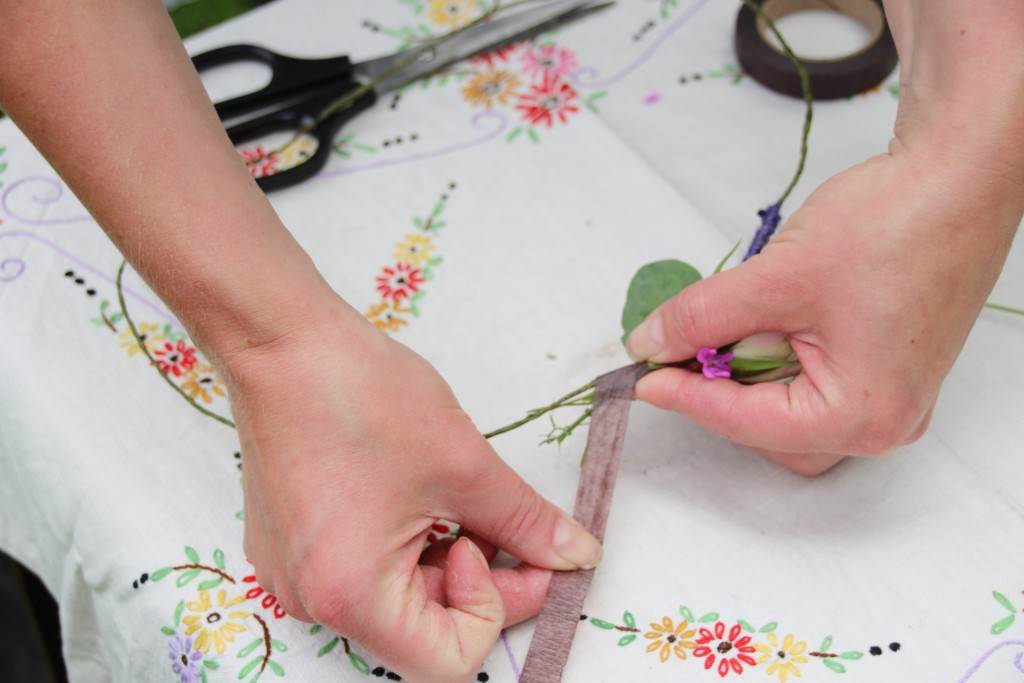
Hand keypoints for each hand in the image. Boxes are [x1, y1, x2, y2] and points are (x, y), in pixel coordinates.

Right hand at [222, 300, 600, 681]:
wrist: (283, 341)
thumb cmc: (362, 396)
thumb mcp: (464, 466)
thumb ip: (527, 524)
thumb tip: (576, 556)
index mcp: (351, 596)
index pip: (447, 662)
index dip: (497, 611)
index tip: (514, 551)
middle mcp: (312, 601)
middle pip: (421, 631)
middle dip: (479, 583)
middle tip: (509, 526)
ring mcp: (294, 574)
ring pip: (396, 599)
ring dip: (444, 560)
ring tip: (459, 497)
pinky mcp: (290, 546)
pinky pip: (363, 572)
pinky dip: (406, 547)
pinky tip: (420, 494)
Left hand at [627, 142, 1020, 474]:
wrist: (959, 174)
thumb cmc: (890, 225)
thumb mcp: (775, 278)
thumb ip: (703, 318)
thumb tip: (650, 344)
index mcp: (863, 414)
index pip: (748, 424)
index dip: (686, 397)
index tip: (639, 378)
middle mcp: (885, 420)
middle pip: (771, 432)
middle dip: (721, 393)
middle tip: (678, 351)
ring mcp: (892, 394)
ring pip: (790, 411)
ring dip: (748, 377)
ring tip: (723, 329)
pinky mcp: (889, 364)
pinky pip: (817, 382)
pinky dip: (777, 359)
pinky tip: (762, 320)